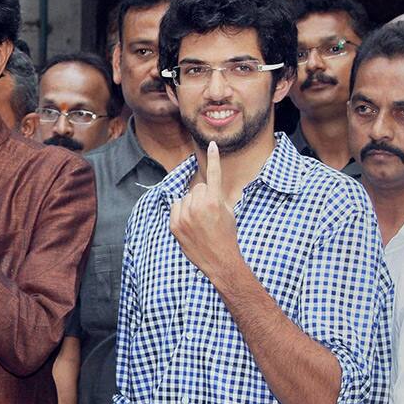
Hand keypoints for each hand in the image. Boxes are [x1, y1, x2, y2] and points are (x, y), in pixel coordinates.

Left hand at [169, 141, 241, 281]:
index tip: (212, 144)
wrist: (219, 259)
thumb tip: (205, 186)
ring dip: (191, 204)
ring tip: (200, 221)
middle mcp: (198, 206)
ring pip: (186, 197)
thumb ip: (217, 196)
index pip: (214, 175)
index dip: (214, 158)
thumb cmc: (226, 234)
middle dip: (203, 196)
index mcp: (215, 201)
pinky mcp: (174, 225)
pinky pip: (176, 206)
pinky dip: (181, 211)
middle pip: (198, 187)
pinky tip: (190, 224)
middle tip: (210, 213)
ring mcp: (184, 216)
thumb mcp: (228, 212)